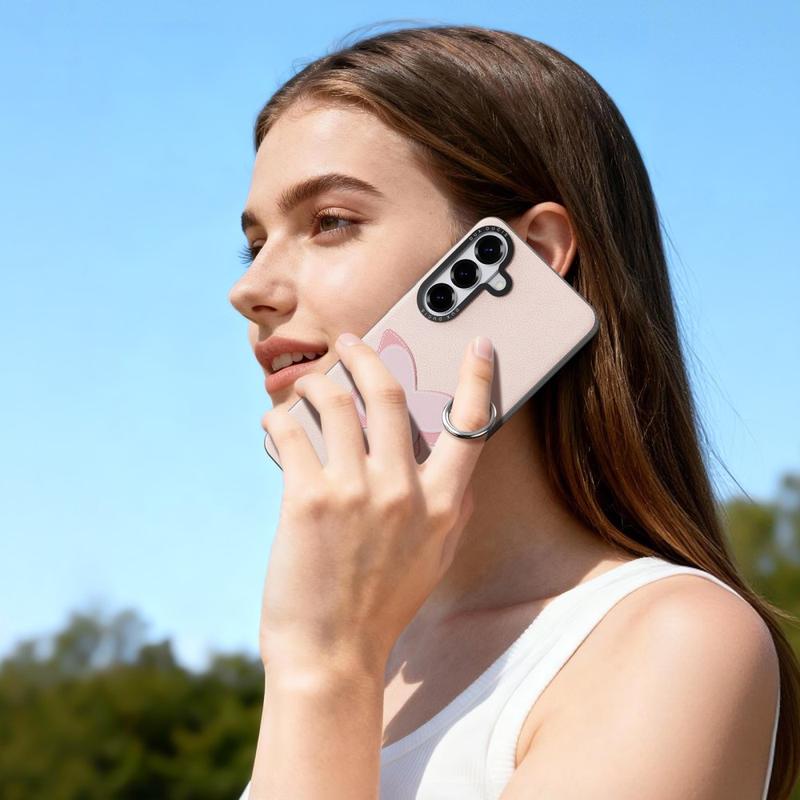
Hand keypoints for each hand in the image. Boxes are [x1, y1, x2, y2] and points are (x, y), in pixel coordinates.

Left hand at [259, 332, 494, 676]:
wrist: (332, 654)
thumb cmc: (380, 605)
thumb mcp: (433, 560)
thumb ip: (450, 511)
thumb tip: (457, 469)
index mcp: (443, 506)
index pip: (471, 427)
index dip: (479, 379)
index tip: (478, 345)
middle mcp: (404, 491)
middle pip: (390, 395)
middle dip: (368, 356)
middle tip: (352, 342)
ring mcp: (356, 492)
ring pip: (335, 403)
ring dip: (316, 382)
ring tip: (307, 384)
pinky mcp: (307, 500)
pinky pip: (291, 432)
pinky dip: (279, 418)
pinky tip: (274, 423)